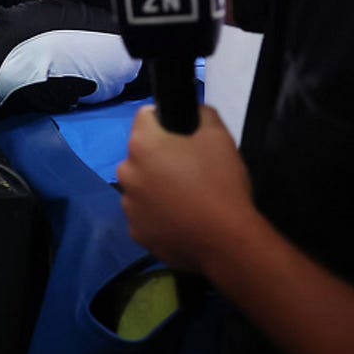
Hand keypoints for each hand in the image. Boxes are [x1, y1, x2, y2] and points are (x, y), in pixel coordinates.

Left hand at [116, 104, 253, 271]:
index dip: (165, 121)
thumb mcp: (220, 136)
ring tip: (187, 200)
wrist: (227, 241)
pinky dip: (158, 215)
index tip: (184, 135)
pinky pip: (145, 215)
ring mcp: (128, 205)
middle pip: (141, 154)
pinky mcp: (136, 232)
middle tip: (191, 170)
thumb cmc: (221, 184)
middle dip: (160, 157)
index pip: (146, 118)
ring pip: (141, 186)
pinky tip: (181, 221)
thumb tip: (192, 112)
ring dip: (156, 187)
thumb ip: (202, 114)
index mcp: (142, 144)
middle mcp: (126, 172)